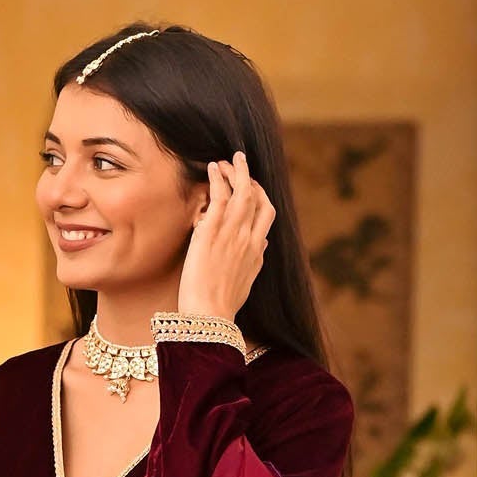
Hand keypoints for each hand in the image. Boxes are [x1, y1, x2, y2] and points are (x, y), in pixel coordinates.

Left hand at [177, 150, 273, 322]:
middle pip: (258, 197)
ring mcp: (233, 232)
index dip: (261, 197)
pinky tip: (212, 167)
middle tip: (239, 165)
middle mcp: (249, 238)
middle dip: (250, 177)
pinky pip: (220, 194)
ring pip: (242, 190)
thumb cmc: (221, 306)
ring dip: (235, 171)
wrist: (209, 316)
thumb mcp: (245, 284)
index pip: (267, 215)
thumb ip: (254, 262)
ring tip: (227, 160)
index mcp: (257, 252)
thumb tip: (263, 247)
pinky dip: (218, 177)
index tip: (252, 188)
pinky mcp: (213, 230)